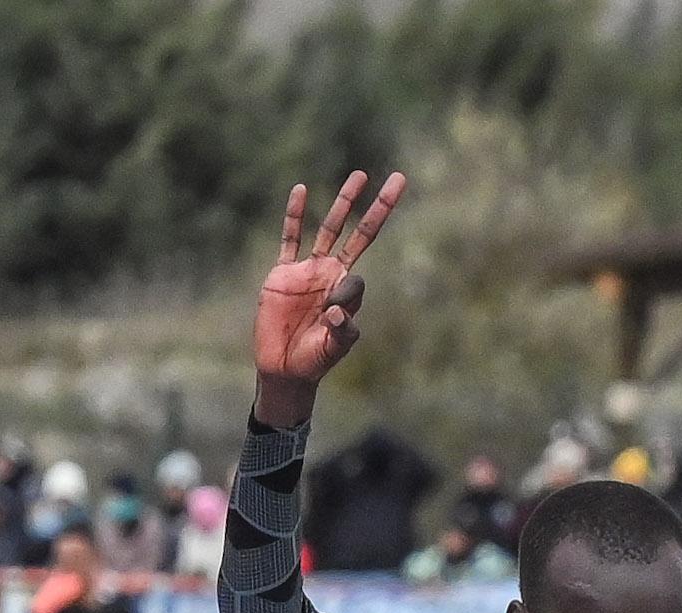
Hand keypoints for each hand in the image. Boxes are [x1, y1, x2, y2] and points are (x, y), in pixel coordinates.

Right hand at [253, 170, 404, 423]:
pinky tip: (301, 190)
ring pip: (330, 228)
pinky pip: (290, 238)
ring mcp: (308, 270)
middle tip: (398, 180)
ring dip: (344, 202)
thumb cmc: (313, 360)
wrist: (283, 367)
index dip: (344, 293)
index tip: (328, 315)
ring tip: (361, 176)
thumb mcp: (334, 349)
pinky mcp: (283, 273)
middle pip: (359, 233)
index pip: (355, 277)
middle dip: (378, 208)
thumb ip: (342, 331)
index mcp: (347, 291)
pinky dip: (294, 216)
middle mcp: (332, 274)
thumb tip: (336, 308)